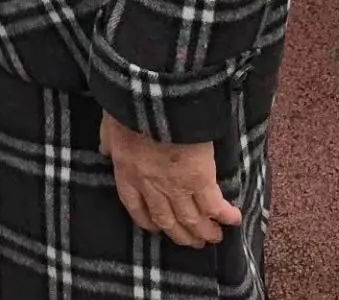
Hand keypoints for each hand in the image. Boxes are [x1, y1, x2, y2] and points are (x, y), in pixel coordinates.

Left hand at [100, 114, 242, 249]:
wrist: (154, 96)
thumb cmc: (129, 106)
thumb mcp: (109, 123)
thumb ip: (108, 140)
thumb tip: (105, 150)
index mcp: (127, 172)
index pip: (136, 207)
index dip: (149, 221)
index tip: (158, 228)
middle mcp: (151, 186)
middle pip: (167, 220)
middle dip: (181, 234)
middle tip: (194, 241)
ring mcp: (175, 185)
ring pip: (191, 218)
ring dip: (204, 230)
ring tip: (213, 236)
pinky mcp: (199, 178)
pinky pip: (213, 204)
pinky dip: (224, 214)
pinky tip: (233, 218)